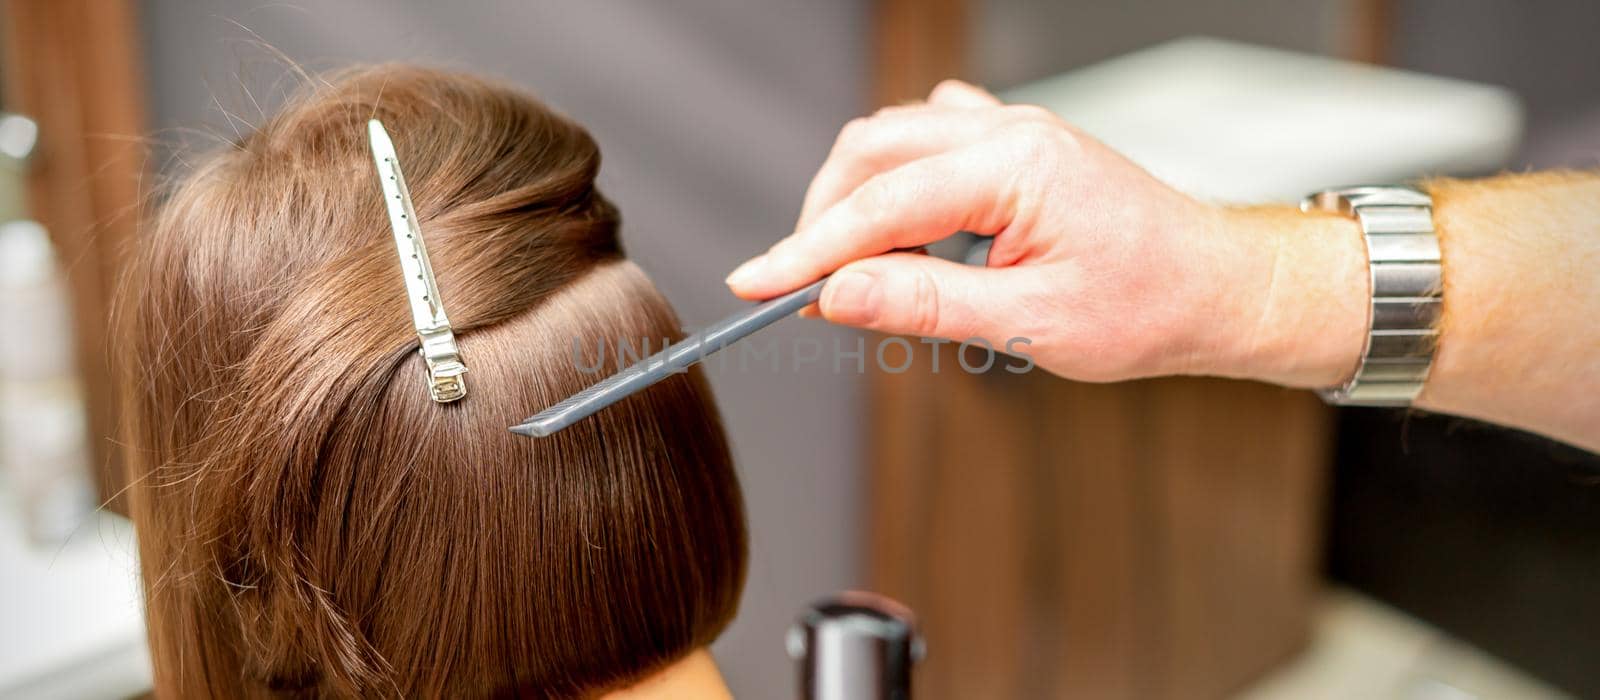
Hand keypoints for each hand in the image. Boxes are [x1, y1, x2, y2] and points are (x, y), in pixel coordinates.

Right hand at [726, 80, 1367, 385]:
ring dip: (857, 200)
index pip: (880, 205)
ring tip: (856, 275)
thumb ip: (924, 303)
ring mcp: (1010, 129)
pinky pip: (930, 136)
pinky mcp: (1014, 145)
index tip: (755, 284)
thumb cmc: (1146, 306)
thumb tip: (836, 296)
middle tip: (801, 291)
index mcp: (1013, 165)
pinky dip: (896, 180)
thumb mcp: (1029, 324)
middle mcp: (1007, 131)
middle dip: (824, 221)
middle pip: (872, 153)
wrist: (1215, 287)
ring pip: (893, 139)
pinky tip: (902, 227)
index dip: (807, 250)